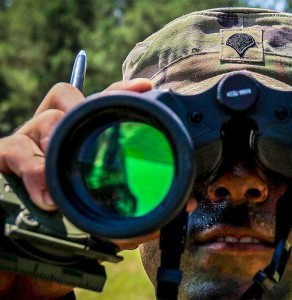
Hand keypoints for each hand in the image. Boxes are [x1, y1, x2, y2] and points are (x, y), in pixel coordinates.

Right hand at [0, 79, 153, 297]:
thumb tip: (187, 206)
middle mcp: (56, 133)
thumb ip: (142, 210)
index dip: (121, 90)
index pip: (100, 103)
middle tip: (101, 132)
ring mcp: (31, 143)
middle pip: (69, 97)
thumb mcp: (110, 214)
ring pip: (47, 119)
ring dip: (61, 139)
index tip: (146, 87)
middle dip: (86, 108)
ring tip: (69, 173)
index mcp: (82, 138)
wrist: (29, 245)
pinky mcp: (4, 159)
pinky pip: (14, 148)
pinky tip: (47, 196)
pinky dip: (34, 169)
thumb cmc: (73, 223)